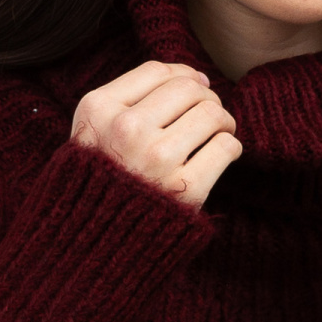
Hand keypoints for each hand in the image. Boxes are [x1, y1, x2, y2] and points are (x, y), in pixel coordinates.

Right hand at [71, 61, 242, 210]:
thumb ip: (129, 100)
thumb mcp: (91, 134)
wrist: (93, 249)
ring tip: (217, 134)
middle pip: (189, 89)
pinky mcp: (186, 190)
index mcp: (98, 110)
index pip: (158, 72)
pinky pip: (225, 147)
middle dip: (206, 98)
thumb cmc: (99, 187)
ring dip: (223, 121)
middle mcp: (126, 129)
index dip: (184, 75)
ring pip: (212, 114)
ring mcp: (156, 159)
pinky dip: (230, 148)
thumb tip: (197, 77)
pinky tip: (219, 156)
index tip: (194, 88)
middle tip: (207, 117)